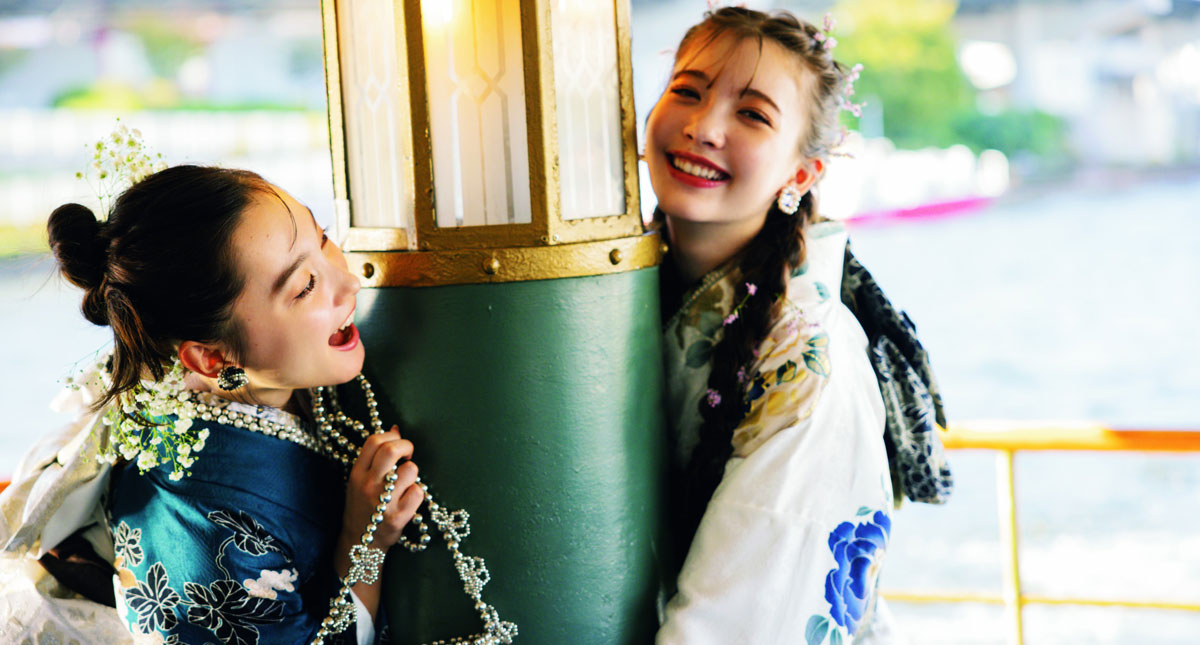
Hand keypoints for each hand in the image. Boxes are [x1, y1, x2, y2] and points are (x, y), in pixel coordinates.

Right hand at [341, 427, 423, 550]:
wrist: (360, 543)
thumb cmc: (363, 506)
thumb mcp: (359, 480)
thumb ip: (374, 457)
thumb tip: (395, 428)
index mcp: (357, 473)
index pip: (374, 441)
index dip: (392, 436)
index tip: (398, 442)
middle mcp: (368, 485)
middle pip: (391, 450)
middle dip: (406, 446)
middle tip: (408, 454)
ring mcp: (383, 501)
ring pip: (410, 470)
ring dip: (413, 472)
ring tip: (406, 482)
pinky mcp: (398, 517)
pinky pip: (418, 492)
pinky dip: (418, 493)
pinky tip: (409, 498)